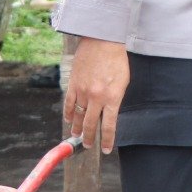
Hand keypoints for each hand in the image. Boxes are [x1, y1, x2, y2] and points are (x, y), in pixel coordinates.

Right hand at [65, 38, 129, 153]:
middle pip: (90, 124)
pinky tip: (70, 120)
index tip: (107, 150)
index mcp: (112, 97)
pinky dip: (69, 114)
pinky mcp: (73, 84)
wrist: (102, 41)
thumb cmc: (117, 60)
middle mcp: (96, 97)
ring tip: (77, 135)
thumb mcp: (123, 81)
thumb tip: (109, 113)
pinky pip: (69, 104)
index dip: (108, 140)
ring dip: (77, 128)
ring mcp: (82, 91)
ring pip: (77, 116)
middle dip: (89, 137)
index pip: (109, 125)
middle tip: (88, 145)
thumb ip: (115, 98)